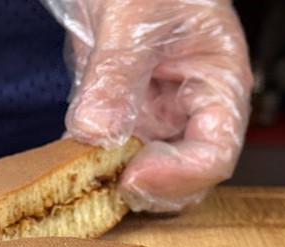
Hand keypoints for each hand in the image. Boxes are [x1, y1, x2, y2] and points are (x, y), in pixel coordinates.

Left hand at [43, 0, 252, 211]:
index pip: (215, 154)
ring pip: (145, 178)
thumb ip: (116, 74)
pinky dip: (88, 169)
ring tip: (81, 172)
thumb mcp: (133, 17)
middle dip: (147, 190)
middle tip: (104, 181)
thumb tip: (97, 132)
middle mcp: (189, 112)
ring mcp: (153, 121)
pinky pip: (108, 160)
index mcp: (217, 85)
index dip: (178, 176)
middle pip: (185, 181)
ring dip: (113, 184)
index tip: (132, 176)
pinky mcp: (119, 124)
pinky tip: (67, 161)